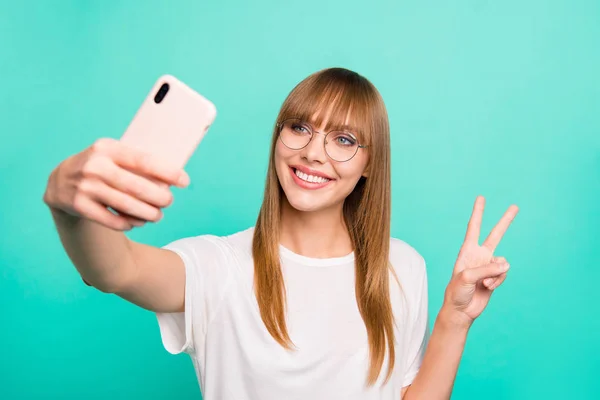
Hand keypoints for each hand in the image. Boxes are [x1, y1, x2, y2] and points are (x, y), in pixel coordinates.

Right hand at [43, 138, 189, 230]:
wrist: (60, 181)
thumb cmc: (100, 167)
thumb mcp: (113, 156)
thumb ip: (137, 163)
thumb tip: (172, 178)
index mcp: (107, 148)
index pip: (143, 160)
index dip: (167, 172)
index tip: (184, 181)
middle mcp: (95, 166)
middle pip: (137, 187)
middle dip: (159, 197)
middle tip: (169, 201)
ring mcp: (85, 186)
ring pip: (126, 205)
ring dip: (148, 213)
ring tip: (157, 215)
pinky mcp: (78, 205)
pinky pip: (112, 220)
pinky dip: (129, 223)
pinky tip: (136, 222)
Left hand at [442, 196, 518, 326]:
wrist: (461, 310)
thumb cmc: (457, 292)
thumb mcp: (467, 277)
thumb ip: (486, 269)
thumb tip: (505, 265)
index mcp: (467, 251)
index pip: (474, 227)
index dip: (478, 213)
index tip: (481, 198)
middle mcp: (479, 255)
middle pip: (495, 234)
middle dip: (505, 221)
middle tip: (515, 206)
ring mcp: (488, 266)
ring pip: (503, 262)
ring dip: (496, 273)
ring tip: (484, 283)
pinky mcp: (495, 277)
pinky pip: (503, 274)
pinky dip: (498, 281)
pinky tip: (488, 287)